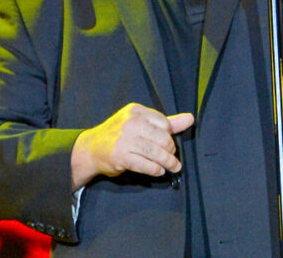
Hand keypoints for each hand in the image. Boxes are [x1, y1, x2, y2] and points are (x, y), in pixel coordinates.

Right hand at [71, 103, 193, 189]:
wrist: (91, 148)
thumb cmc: (119, 135)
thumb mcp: (141, 123)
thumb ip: (167, 122)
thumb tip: (190, 118)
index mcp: (136, 111)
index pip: (163, 122)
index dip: (169, 135)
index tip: (168, 144)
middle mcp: (130, 123)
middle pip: (162, 138)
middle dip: (170, 150)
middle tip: (172, 157)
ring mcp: (124, 140)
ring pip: (156, 152)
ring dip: (168, 162)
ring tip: (173, 167)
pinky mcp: (120, 156)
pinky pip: (145, 164)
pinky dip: (155, 169)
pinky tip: (159, 171)